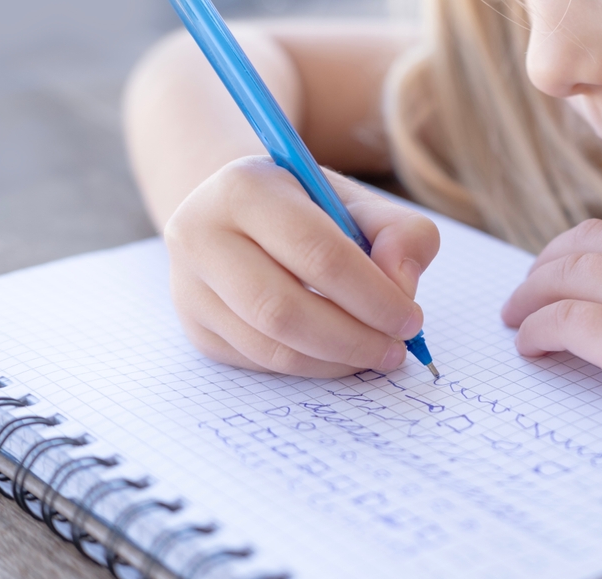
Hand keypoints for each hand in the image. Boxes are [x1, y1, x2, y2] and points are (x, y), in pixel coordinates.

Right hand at [164, 156, 439, 377]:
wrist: (241, 217)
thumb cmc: (311, 210)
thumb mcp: (360, 202)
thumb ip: (401, 233)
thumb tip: (400, 286)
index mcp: (245, 188)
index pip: (318, 253)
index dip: (373, 296)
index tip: (411, 319)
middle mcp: (201, 235)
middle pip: (284, 309)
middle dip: (354, 339)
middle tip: (396, 349)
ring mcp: (190, 287)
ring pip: (271, 347)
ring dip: (336, 361)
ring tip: (376, 353)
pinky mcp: (196, 328)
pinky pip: (260, 364)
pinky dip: (312, 367)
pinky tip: (341, 354)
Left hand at [501, 212, 601, 443]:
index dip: (600, 241)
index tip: (584, 256)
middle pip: (589, 242)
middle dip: (552, 259)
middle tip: (533, 282)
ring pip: (566, 275)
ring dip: (531, 292)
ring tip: (514, 312)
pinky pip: (563, 323)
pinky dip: (536, 329)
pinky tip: (527, 345)